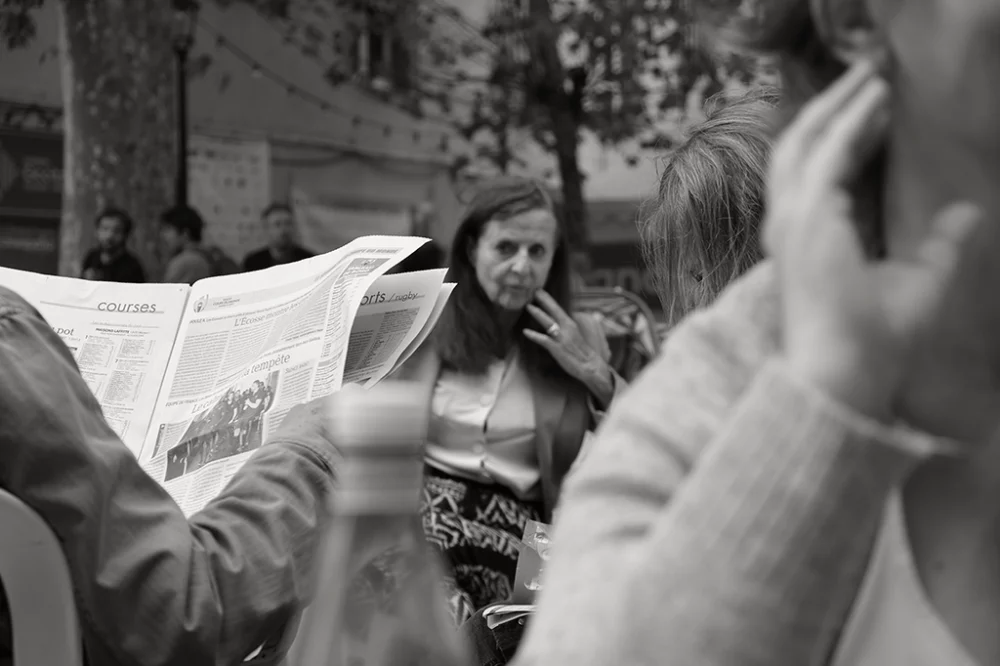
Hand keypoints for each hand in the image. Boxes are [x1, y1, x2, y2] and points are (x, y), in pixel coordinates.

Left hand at [524, 290, 609, 387]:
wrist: (591, 366)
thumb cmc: (582, 353)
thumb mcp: (575, 336)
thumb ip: (565, 329)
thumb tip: (556, 324)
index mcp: (571, 325)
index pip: (558, 309)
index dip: (548, 300)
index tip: (540, 291)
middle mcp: (567, 328)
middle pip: (554, 311)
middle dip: (544, 300)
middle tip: (535, 291)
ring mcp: (562, 338)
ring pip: (548, 323)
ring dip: (538, 314)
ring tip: (528, 306)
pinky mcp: (558, 348)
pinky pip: (544, 340)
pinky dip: (534, 335)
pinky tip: (525, 332)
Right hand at [766, 57, 988, 424]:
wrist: (845, 372)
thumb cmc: (873, 340)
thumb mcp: (919, 283)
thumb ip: (940, 246)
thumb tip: (970, 212)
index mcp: (808, 239)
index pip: (821, 172)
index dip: (848, 137)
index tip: (879, 109)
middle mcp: (790, 224)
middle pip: (800, 148)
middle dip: (831, 108)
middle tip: (867, 75)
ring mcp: (791, 221)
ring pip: (801, 143)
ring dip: (834, 106)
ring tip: (868, 77)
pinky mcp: (805, 219)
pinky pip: (824, 157)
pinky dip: (846, 125)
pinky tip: (873, 102)